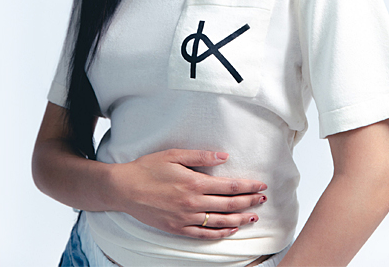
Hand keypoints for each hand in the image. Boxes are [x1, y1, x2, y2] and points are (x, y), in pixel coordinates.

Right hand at [110, 149, 267, 238]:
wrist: (125, 189)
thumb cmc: (148, 168)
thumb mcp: (174, 154)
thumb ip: (201, 156)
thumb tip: (224, 156)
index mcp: (194, 182)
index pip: (229, 186)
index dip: (248, 186)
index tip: (261, 184)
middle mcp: (193, 203)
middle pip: (229, 204)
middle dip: (249, 201)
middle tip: (263, 199)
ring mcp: (186, 218)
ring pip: (220, 222)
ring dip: (240, 219)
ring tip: (253, 216)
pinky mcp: (177, 228)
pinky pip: (204, 234)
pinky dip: (220, 232)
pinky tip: (230, 229)